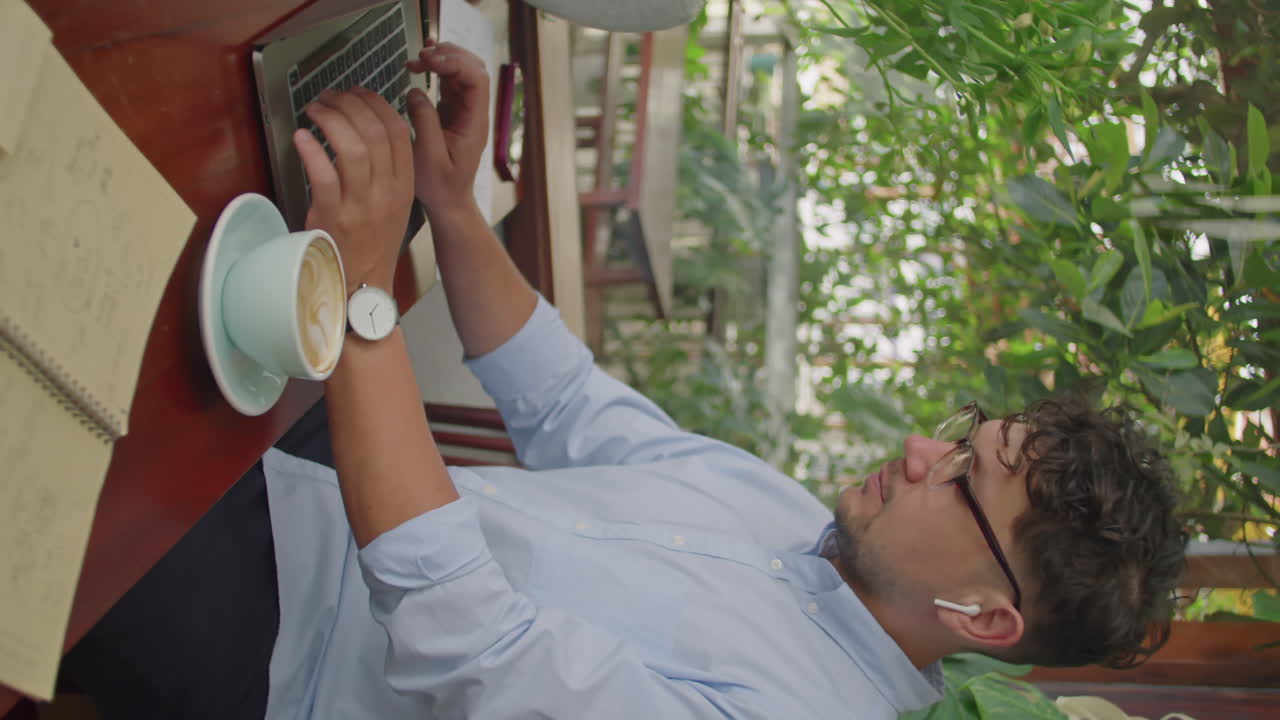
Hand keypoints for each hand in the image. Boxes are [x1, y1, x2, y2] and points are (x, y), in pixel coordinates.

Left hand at [292, 88, 414, 294]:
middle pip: (375, 132)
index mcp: (404, 186)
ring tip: (314, 110)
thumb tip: (365, 128)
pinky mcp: (334, 218)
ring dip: (330, 120)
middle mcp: (387, 193)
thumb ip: (387, 171)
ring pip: (353, 147)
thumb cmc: (371, 244)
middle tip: (328, 98)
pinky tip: (301, 137)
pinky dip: (311, 150)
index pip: (397, 130)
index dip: (375, 102)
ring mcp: (361, 206)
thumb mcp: (392, 205)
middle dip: (349, 104)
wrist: (361, 285)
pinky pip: (324, 175)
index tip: (355, 93)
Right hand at [405, 40, 489, 218]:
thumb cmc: (440, 186)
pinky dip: (436, 69)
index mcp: (475, 123)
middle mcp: (474, 113)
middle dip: (449, 56)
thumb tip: (415, 92)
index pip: (476, 80)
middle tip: (421, 57)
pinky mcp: (453, 112)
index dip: (455, 63)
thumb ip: (424, 122)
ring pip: (462, 71)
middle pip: (473, 68)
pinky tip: (421, 64)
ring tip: (417, 60)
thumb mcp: (428, 157)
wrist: (448, 202)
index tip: (429, 62)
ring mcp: (465, 110)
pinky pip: (450, 82)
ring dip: (441, 60)